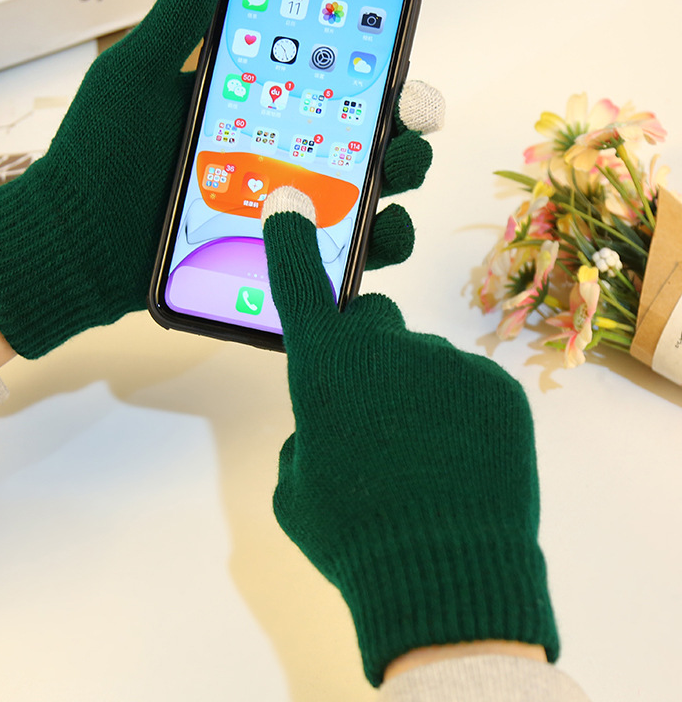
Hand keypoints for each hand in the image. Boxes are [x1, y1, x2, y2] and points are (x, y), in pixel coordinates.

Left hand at [0, 0, 437, 360]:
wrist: (77, 247)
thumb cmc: (99, 162)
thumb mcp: (134, 79)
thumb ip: (177, 20)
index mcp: (253, 101)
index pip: (323, 62)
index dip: (367, 32)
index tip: (398, 1)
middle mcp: (278, 150)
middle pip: (366, 126)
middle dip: (406, 111)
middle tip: (413, 109)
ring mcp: (283, 203)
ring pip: (370, 188)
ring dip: (403, 174)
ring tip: (401, 167)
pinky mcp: (280, 253)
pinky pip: (340, 252)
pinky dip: (373, 245)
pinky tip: (381, 230)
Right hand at [260, 187, 558, 685]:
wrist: (448, 577)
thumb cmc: (355, 535)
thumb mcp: (297, 489)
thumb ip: (307, 439)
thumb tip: (328, 426)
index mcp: (326, 368)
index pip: (300, 285)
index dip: (290, 243)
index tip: (287, 207)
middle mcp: (386, 349)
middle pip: (371, 324)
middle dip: (367, 355)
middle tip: (375, 413)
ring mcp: (448, 363)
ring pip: (422, 364)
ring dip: (416, 396)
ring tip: (426, 458)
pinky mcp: (498, 387)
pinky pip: (467, 387)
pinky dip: (460, 414)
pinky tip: (461, 461)